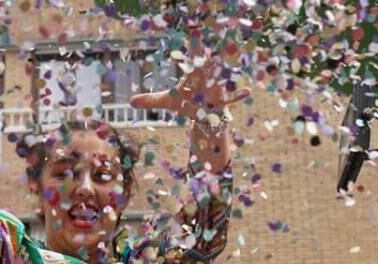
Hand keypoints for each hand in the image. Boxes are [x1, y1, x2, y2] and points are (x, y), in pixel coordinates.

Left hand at [129, 45, 248, 122]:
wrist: (204, 117)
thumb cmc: (187, 104)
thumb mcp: (168, 103)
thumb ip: (150, 101)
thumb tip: (130, 103)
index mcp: (193, 75)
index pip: (192, 58)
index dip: (194, 46)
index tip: (195, 32)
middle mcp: (205, 79)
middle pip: (205, 65)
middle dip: (206, 55)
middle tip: (207, 42)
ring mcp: (215, 89)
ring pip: (219, 78)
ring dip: (222, 71)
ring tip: (225, 58)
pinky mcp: (222, 102)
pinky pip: (232, 99)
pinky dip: (239, 96)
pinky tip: (247, 91)